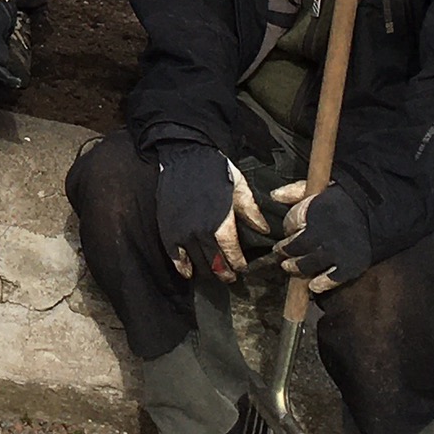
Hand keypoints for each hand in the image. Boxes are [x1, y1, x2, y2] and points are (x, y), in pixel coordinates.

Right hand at [155, 142, 266, 281]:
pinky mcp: (168, 229)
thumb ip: (252, 212)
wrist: (185, 156)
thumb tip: (265, 231)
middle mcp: (201, 232)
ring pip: (196, 262)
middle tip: (229, 278)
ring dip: (206, 271)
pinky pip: (175, 256)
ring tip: (213, 275)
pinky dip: (181, 267)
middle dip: (224, 273)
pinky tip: (188, 273)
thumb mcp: (240, 188)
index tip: (242, 268)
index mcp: (221, 223)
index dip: (238, 264)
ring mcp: (182, 232)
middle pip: (214, 263)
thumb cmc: (216, 170)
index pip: (231, 253)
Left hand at [274, 183, 373, 294]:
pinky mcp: (352, 264)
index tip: (287, 234)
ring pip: (308, 263)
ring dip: (296, 267)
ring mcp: (338, 250)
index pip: (291, 222)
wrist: (381, 210)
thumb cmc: (348, 198)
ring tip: (289, 266)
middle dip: (285, 250)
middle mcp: (325, 231)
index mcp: (316, 209)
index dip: (287, 228)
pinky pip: (332, 278)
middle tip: (280, 254)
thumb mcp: (322, 188)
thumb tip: (274, 195)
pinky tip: (314, 285)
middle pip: (296, 246)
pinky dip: (322, 283)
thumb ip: (297, 191)